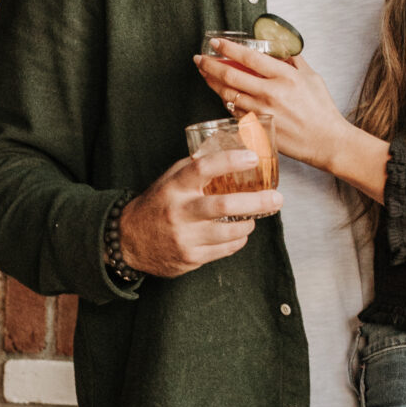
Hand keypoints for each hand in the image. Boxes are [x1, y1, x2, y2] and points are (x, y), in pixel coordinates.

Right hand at [118, 152, 281, 277]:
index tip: (252, 158)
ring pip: (229, 232)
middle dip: (256, 202)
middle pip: (223, 206)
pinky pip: (224, 250)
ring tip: (255, 216)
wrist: (129, 240)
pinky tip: (240, 233)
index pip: (203, 168)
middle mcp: (179, 212)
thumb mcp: (169, 180)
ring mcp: (184, 238)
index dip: (230, 161)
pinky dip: (238, 241)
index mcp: (174, 187)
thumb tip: (229, 148)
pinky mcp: (189, 258)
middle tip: (276, 198)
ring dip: (249, 224)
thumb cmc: (157, 204)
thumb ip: (194, 166)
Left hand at [196, 42, 351, 173]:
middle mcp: (270, 93)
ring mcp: (262, 112)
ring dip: (212, 83)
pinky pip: (235, 112)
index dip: (228, 48)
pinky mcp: (257, 128)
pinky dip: (226, 101)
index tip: (215, 42)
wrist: (325, 141)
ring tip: (205, 74)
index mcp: (284, 77)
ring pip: (228, 94)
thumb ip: (294, 61)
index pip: (249, 58)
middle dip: (210, 64)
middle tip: (200, 58)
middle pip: (230, 75)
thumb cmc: (321, 110)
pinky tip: (222, 94)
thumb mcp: (311, 77)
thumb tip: (280, 50)